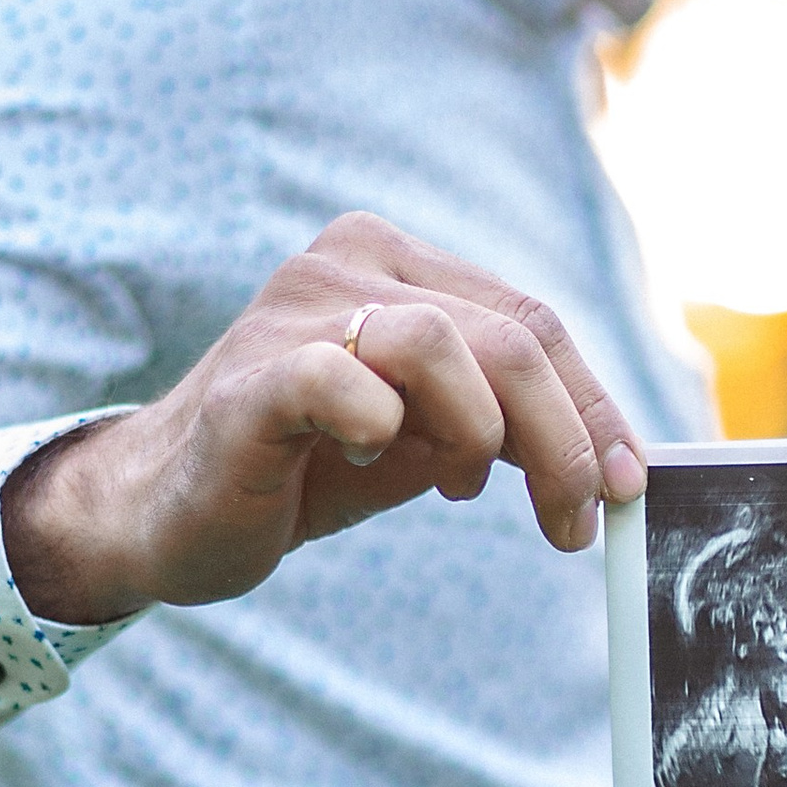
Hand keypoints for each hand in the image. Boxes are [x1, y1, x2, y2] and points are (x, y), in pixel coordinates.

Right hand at [3, 212, 645, 626]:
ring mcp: (292, 313)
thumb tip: (606, 464)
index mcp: (393, 265)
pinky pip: (344, 381)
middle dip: (564, 438)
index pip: (529, 320)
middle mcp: (346, 268)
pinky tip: (371, 461)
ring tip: (467, 492)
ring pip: (441, 345)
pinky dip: (383, 430)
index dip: (592, 406)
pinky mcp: (250, 378)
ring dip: (485, 436)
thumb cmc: (299, 469)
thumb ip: (499, 430)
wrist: (161, 515)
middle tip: (576, 520)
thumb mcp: (422, 442)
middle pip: (506, 335)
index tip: (625, 482)